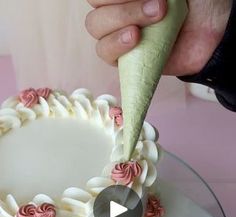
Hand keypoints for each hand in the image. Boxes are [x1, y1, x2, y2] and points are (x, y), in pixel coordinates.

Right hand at [86, 0, 231, 74]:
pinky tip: (136, 38)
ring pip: (96, 26)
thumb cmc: (198, 2)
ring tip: (153, 19)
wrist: (215, 33)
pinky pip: (104, 52)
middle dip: (123, 3)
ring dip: (121, 18)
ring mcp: (118, 33)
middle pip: (95, 2)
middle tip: (158, 5)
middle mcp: (118, 8)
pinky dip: (116, 43)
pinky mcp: (124, 59)